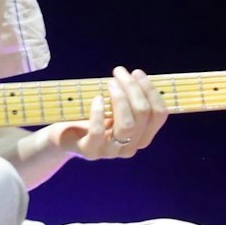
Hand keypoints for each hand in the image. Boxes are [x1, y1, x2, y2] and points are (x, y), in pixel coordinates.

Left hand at [47, 67, 167, 160]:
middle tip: (119, 72)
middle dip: (133, 87)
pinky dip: (98, 111)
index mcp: (143, 136)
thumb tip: (140, 77)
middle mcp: (131, 147)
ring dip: (120, 98)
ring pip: (127, 124)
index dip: (151, 90)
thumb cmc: (95, 117)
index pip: (159, 114)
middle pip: (143, 114)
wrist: (66, 136)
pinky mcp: (90, 151)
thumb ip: (131, 99)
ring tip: (110, 83)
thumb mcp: (117, 110)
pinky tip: (97, 98)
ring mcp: (111, 152)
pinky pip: (99, 131)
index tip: (137, 73)